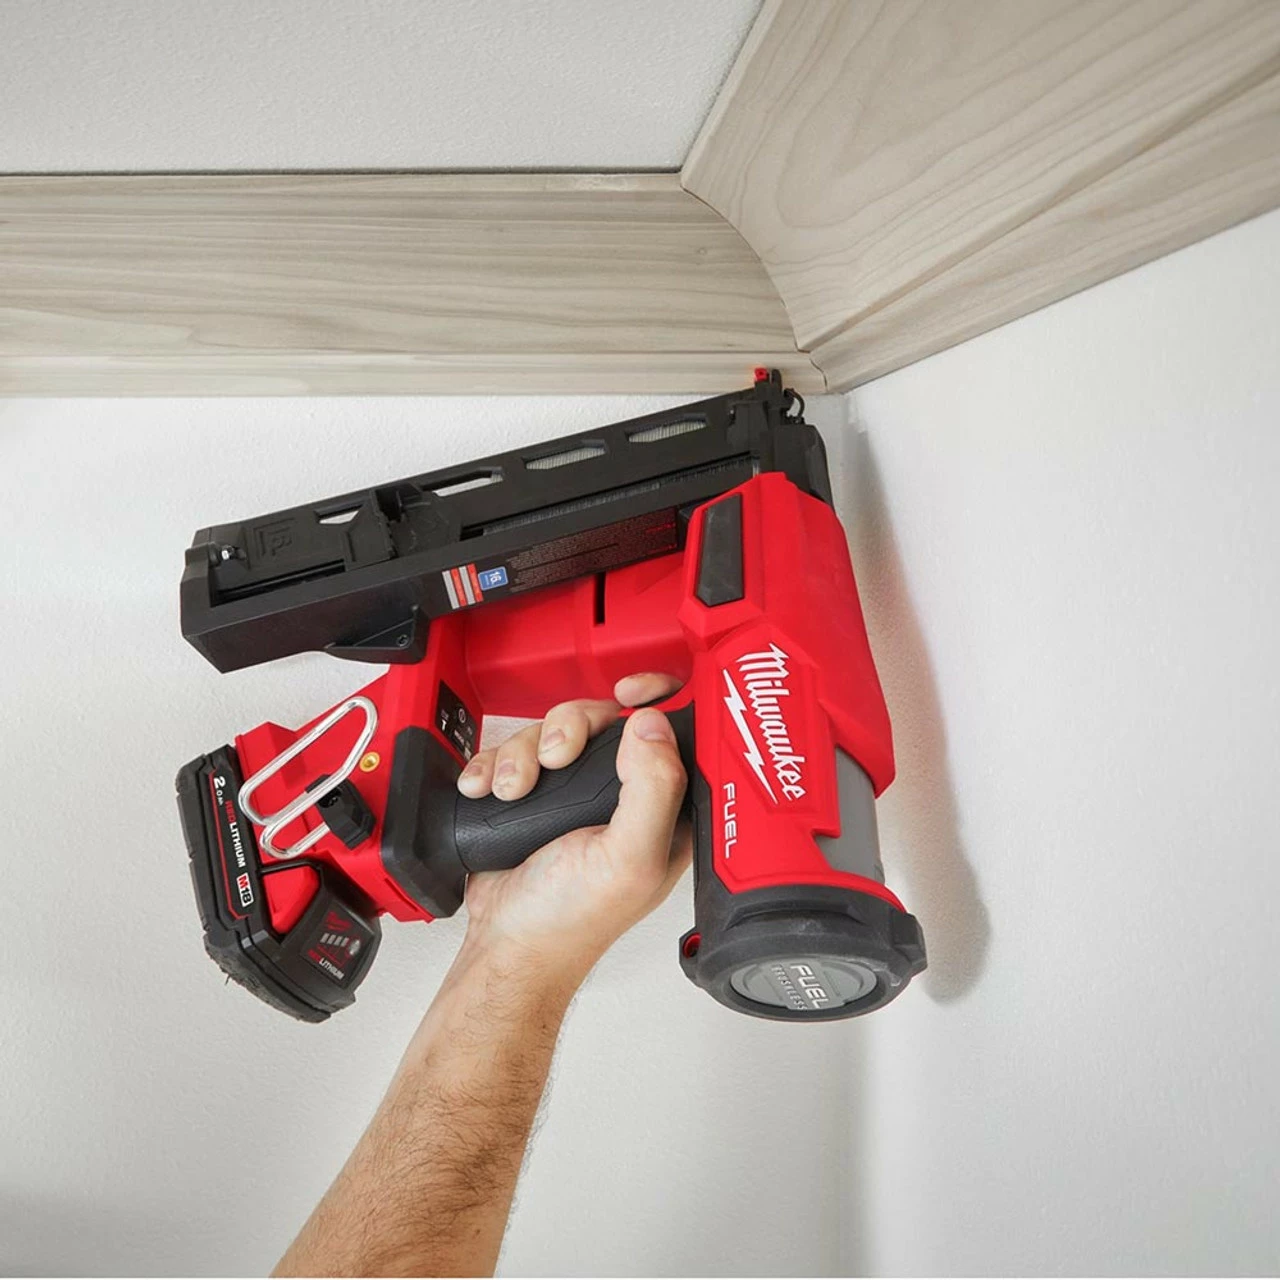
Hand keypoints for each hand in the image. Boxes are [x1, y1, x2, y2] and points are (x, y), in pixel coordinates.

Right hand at [455, 673, 690, 984]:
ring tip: (514, 791)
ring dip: (523, 752)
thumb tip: (651, 726)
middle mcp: (624, 795)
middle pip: (603, 717)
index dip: (657, 698)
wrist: (507, 945)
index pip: (675, 731)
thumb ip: (653, 791)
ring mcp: (575, 793)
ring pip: (553, 729)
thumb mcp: (629, 859)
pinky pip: (514, 749)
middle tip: (556, 759)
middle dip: (570, 728)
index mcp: (665, 808)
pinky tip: (489, 791)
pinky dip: (494, 764)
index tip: (629, 692)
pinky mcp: (534, 793)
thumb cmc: (573, 920)